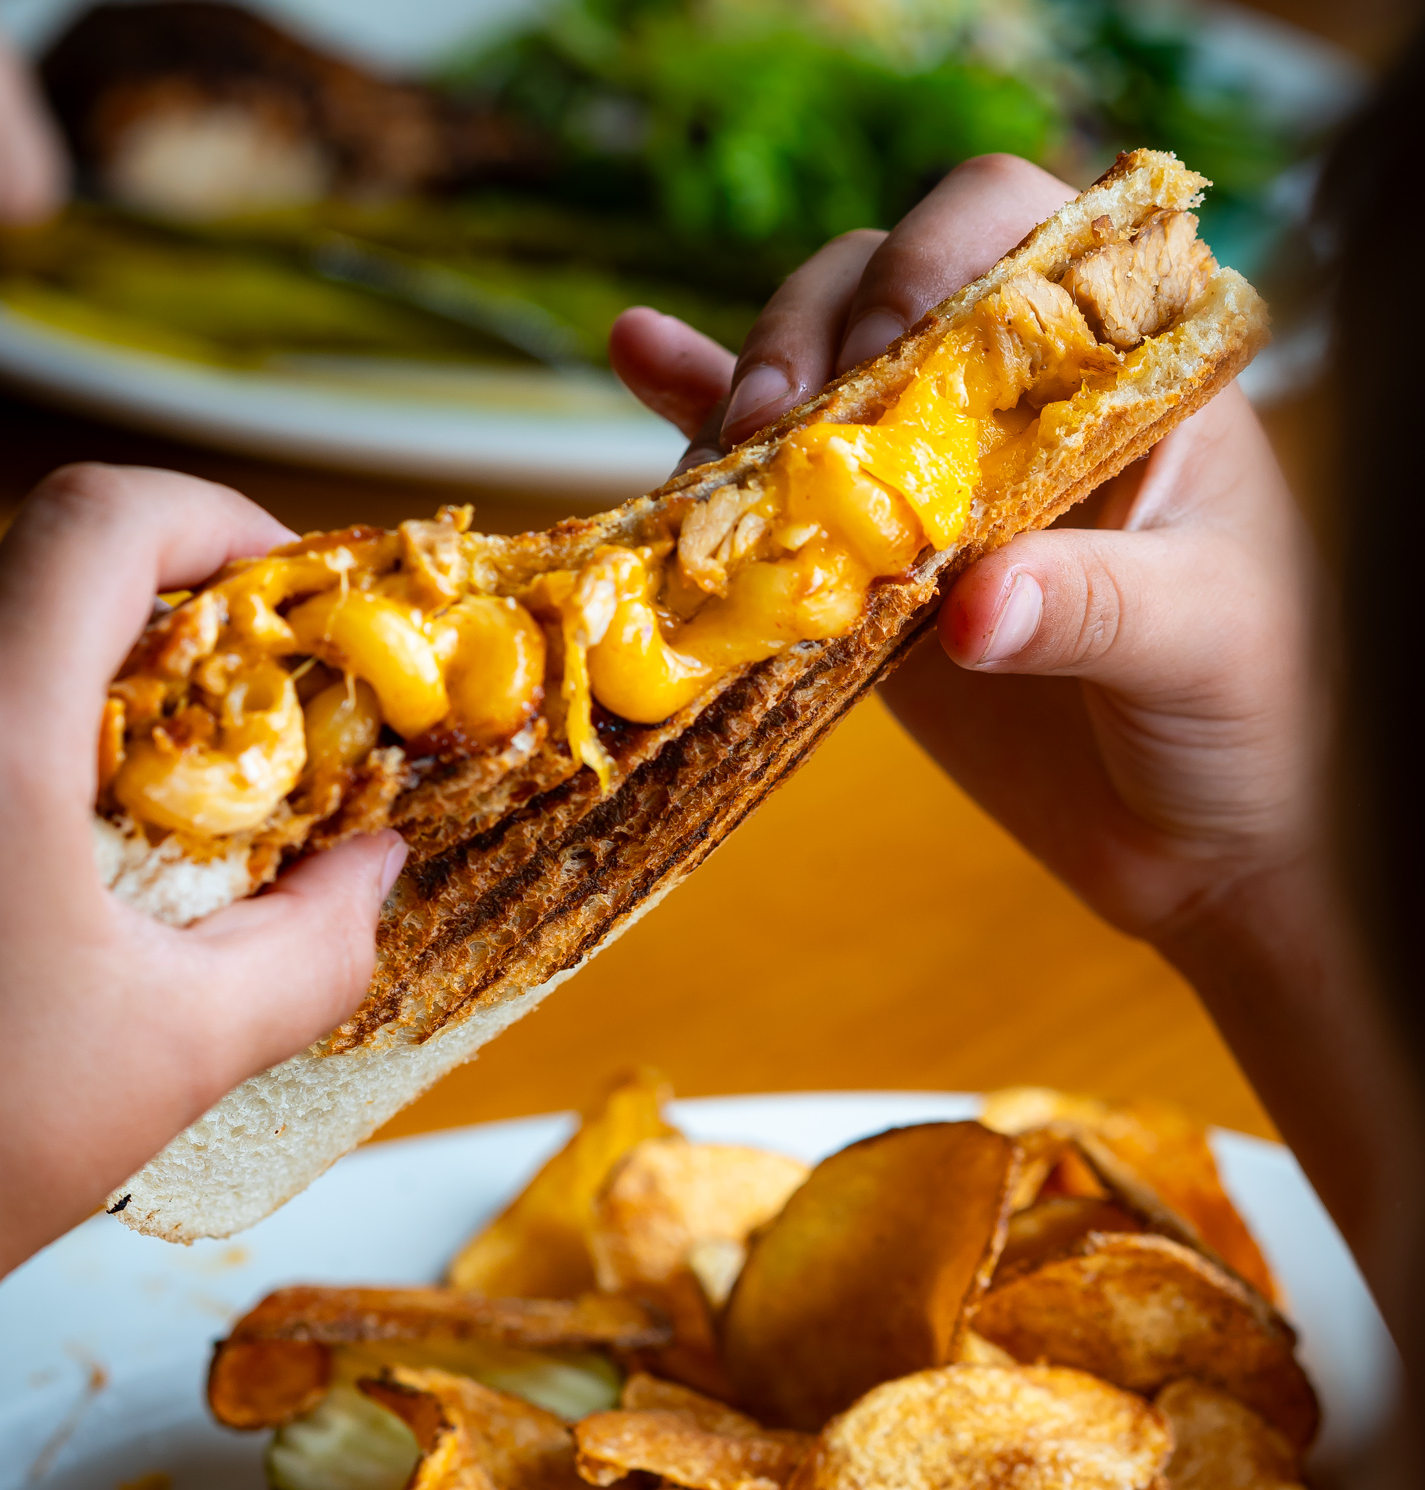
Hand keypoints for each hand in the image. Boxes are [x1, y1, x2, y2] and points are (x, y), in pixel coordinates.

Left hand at [0, 466, 402, 1442]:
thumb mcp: (193, 1043)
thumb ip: (320, 939)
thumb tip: (379, 865)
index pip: (103, 517)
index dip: (217, 521)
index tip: (290, 591)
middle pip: (38, 559)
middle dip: (165, 602)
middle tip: (250, 698)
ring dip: (78, 660)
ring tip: (155, 770)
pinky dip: (2, 712)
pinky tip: (47, 826)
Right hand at [610, 159, 1424, 1296]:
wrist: (1209, 840)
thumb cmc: (1255, 712)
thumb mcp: (1201, 641)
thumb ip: (1097, 604)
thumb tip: (977, 607)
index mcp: (1126, 370)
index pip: (1019, 239)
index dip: (934, 264)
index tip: (881, 358)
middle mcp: (1019, 399)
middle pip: (887, 290)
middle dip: (818, 335)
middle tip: (788, 428)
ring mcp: (937, 478)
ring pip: (819, 374)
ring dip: (749, 393)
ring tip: (721, 456)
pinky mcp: (877, 566)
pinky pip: (785, 479)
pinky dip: (710, 422)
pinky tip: (644, 362)